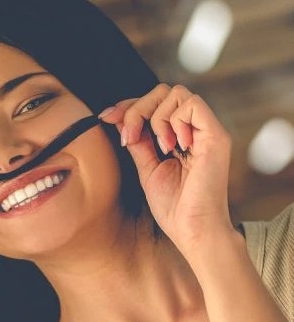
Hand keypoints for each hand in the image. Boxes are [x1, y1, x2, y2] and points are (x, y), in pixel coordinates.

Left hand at [100, 84, 235, 258]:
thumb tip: (118, 118)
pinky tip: (173, 147)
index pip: (154, 103)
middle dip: (137, 109)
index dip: (128, 106)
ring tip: (159, 148)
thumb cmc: (174, 207)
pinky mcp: (216, 136)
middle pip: (163, 91)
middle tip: (129, 138)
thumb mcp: (147, 168)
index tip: (106, 117)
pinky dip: (174, 121)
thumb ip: (138, 142)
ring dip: (155, 118)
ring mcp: (207, 131)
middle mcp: (195, 129)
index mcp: (180, 136)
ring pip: (176, 93)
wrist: (192, 230)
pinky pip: (192, 104)